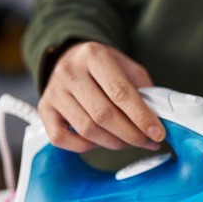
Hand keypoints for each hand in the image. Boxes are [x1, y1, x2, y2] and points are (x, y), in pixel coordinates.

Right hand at [38, 42, 165, 151]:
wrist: (70, 58)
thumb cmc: (104, 67)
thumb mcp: (127, 66)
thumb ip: (144, 89)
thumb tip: (157, 120)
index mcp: (94, 55)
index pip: (120, 92)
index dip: (141, 116)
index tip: (158, 133)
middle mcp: (70, 71)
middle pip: (104, 114)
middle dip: (131, 134)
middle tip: (147, 142)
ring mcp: (54, 92)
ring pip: (87, 129)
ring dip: (114, 143)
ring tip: (129, 142)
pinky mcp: (44, 110)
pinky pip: (62, 139)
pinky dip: (86, 147)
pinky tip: (101, 141)